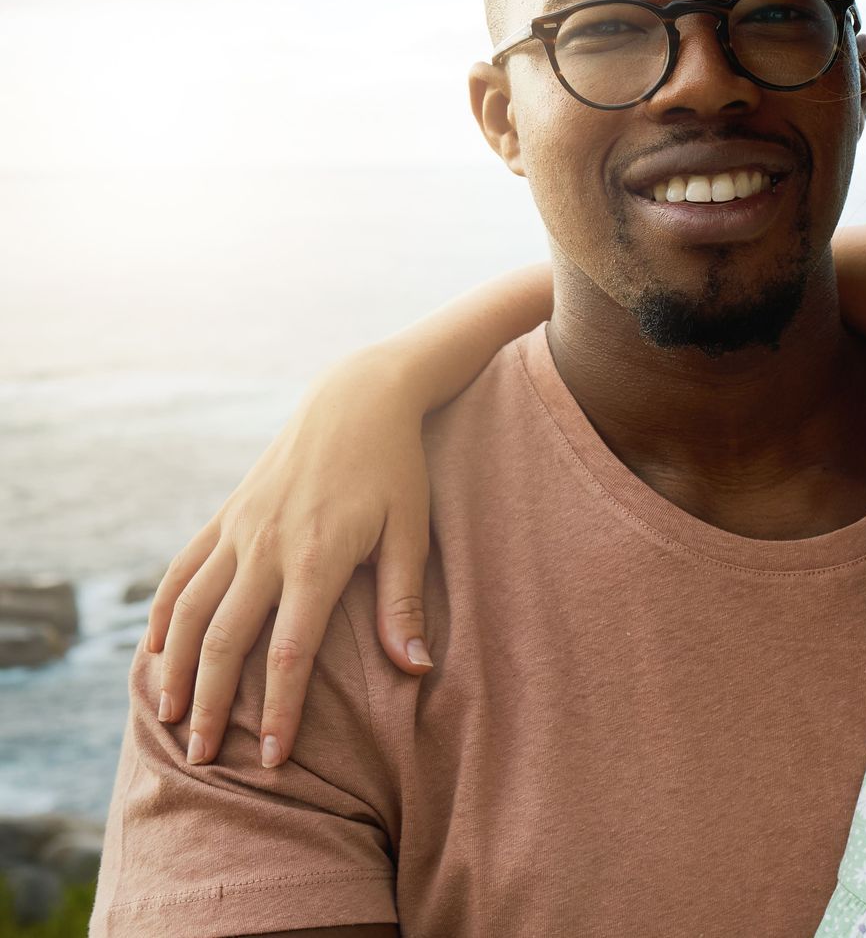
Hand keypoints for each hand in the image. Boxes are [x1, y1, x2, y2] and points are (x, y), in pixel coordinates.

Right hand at [146, 347, 435, 767]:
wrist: (358, 398)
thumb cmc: (395, 467)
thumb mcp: (411, 530)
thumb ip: (404, 603)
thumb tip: (416, 669)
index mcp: (318, 558)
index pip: (291, 653)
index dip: (280, 711)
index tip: (273, 758)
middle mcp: (267, 547)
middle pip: (227, 643)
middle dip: (215, 706)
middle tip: (206, 759)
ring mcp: (239, 530)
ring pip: (192, 610)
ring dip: (178, 668)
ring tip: (171, 718)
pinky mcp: (226, 515)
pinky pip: (182, 572)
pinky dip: (165, 614)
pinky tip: (156, 652)